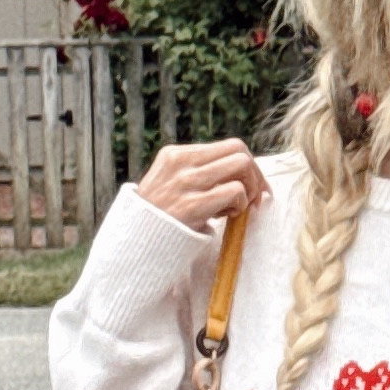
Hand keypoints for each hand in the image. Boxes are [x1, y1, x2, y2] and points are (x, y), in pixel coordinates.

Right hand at [139, 137, 267, 231]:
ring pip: (241, 165)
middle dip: (255, 175)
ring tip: (235, 208)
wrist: (135, 244)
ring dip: (249, 189)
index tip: (253, 186)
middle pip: (239, 151)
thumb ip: (198, 172)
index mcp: (175, 155)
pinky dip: (239, 205)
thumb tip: (243, 171)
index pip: (229, 146)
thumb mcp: (170, 183)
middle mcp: (180, 163)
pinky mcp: (192, 205)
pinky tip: (225, 217)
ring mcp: (185, 183)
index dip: (249, 165)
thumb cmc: (160, 218)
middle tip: (253, 198)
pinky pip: (235, 191)